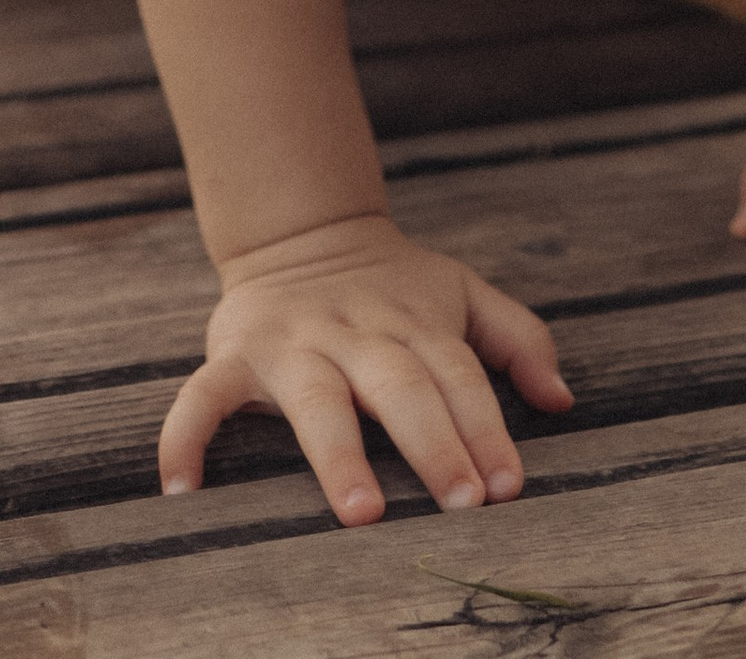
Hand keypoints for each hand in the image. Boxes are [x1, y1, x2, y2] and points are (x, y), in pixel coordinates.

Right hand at [157, 213, 571, 527]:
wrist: (304, 231)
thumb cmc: (396, 285)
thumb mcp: (462, 293)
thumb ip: (517, 339)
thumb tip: (563, 401)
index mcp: (415, 321)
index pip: (460, 376)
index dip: (486, 428)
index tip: (508, 486)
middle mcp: (358, 333)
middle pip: (402, 386)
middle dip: (434, 444)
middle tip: (463, 504)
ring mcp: (295, 343)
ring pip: (317, 400)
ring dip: (340, 455)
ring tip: (362, 514)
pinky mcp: (235, 353)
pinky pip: (203, 395)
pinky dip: (188, 436)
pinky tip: (183, 490)